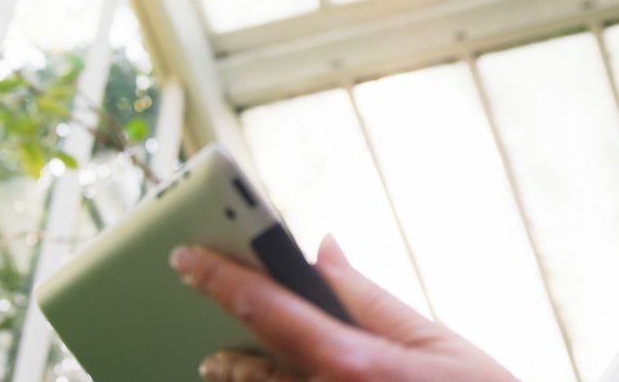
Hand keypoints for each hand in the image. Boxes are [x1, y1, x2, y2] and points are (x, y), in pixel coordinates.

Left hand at [170, 236, 516, 381]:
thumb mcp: (430, 340)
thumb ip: (366, 296)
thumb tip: (323, 250)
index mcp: (353, 362)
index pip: (268, 309)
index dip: (221, 278)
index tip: (187, 257)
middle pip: (256, 359)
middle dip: (228, 333)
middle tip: (201, 298)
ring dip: (241, 375)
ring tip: (219, 363)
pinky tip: (265, 380)